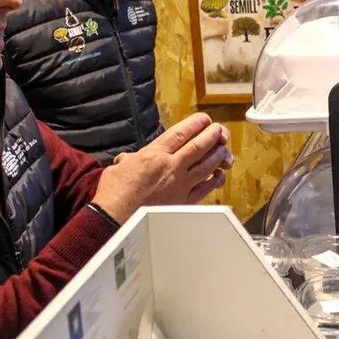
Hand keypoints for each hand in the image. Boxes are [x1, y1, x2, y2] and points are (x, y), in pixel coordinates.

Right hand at [92, 113, 233, 223]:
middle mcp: (171, 166)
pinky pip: (205, 188)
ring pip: (207, 165)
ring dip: (218, 156)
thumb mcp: (118, 167)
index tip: (205, 119)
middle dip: (213, 135)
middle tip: (219, 130)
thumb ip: (129, 159)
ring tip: (224, 150)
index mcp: (154, 154)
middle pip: (199, 146)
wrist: (115, 219)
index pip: (181, 133)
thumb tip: (128, 159)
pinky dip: (215, 180)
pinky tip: (219, 176)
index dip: (196, 123)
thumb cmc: (114, 194)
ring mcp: (180, 184)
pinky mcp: (183, 202)